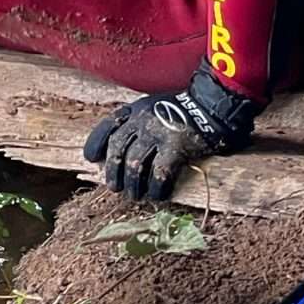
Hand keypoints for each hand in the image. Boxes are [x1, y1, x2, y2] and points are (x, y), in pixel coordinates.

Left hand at [82, 77, 255, 200]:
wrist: (213, 107)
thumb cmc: (183, 111)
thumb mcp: (153, 107)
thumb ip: (136, 122)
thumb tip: (120, 149)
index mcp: (135, 110)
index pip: (108, 126)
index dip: (96, 143)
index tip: (90, 158)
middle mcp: (142, 120)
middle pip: (118, 149)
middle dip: (113, 171)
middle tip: (114, 187)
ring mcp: (159, 133)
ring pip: (135, 164)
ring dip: (133, 184)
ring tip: (134, 196)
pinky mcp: (177, 147)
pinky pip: (160, 173)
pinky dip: (157, 187)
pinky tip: (158, 196)